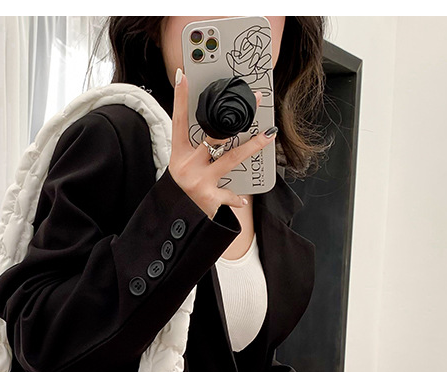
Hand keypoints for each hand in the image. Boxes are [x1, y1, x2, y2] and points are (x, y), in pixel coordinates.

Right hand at [168, 68, 276, 219]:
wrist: (178, 219)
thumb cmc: (184, 188)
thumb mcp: (183, 165)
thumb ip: (195, 148)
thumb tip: (217, 128)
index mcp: (178, 153)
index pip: (179, 121)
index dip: (180, 98)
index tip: (183, 77)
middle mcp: (186, 165)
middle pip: (214, 136)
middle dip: (235, 118)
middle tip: (255, 100)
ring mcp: (198, 181)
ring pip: (231, 158)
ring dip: (252, 146)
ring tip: (268, 135)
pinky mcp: (209, 198)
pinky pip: (229, 194)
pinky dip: (236, 198)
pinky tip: (242, 198)